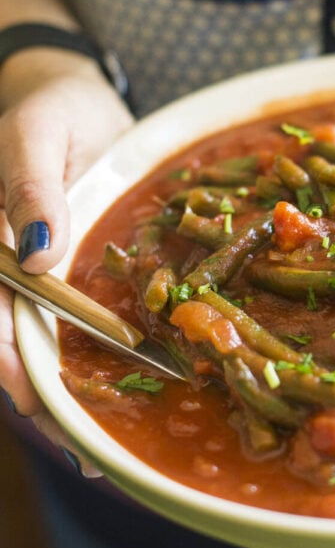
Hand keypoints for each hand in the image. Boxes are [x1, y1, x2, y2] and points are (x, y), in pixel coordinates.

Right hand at [0, 56, 132, 443]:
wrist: (74, 96)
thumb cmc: (50, 106)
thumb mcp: (38, 132)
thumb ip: (31, 186)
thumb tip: (36, 250)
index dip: (4, 353)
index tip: (33, 396)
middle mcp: (3, 265)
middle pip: (9, 339)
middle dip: (36, 395)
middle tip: (78, 449)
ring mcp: (32, 275)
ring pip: (37, 343)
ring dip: (60, 394)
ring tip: (94, 451)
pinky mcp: (65, 277)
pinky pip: (70, 325)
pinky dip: (88, 362)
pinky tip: (110, 397)